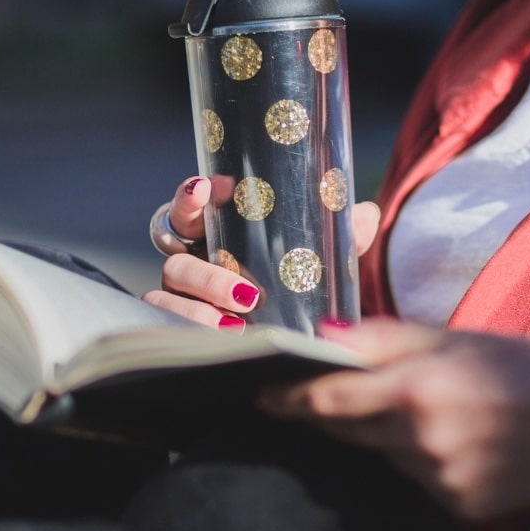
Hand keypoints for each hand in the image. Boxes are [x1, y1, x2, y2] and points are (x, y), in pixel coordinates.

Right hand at [142, 176, 380, 329]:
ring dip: (198, 309)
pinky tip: (224, 340)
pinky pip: (167, 327)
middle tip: (247, 293)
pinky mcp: (178, 328)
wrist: (294, 335)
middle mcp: (188, 264)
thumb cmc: (295, 286)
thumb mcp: (318, 260)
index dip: (190, 197)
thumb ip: (339, 237)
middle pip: (175, 258)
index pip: (188, 209)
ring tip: (237, 325)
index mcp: (213, 235)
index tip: (210, 190)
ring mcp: (179, 299)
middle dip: (206, 274)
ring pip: (165, 295)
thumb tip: (364, 214)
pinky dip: (191, 330)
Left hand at [257, 318, 529, 518]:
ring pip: (386, 456)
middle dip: (335, 413)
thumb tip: (322, 337)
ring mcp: (443, 479)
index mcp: (418, 389)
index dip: (289, 400)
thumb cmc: (525, 364)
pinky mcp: (462, 507)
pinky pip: (420, 481)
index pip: (328, 401)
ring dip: (390, 436)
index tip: (262, 396)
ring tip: (442, 411)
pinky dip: (425, 462)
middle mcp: (424, 440)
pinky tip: (465, 441)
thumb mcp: (454, 336)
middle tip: (334, 395)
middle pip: (348, 431)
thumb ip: (383, 339)